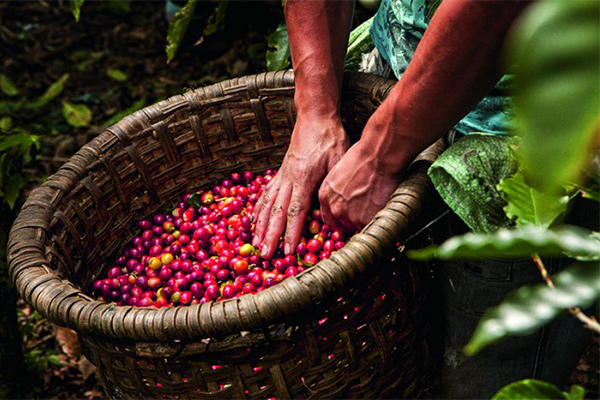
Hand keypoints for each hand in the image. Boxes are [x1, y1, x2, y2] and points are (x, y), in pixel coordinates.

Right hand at [253, 115, 348, 257]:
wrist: (316, 116)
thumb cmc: (331, 138)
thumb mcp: (339, 160)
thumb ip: (332, 185)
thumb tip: (329, 211)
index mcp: (303, 178)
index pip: (295, 211)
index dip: (290, 232)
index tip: (286, 250)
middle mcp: (288, 179)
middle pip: (276, 212)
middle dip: (269, 235)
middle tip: (263, 255)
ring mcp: (282, 175)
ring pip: (267, 204)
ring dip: (260, 225)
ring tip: (255, 243)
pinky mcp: (281, 171)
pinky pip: (266, 193)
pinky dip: (258, 208)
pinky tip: (253, 220)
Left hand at [318, 139, 404, 230]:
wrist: (378, 157)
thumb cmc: (363, 158)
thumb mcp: (340, 173)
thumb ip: (338, 191)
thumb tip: (346, 198)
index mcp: (326, 195)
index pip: (329, 218)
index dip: (340, 219)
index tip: (348, 218)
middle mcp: (334, 208)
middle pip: (343, 224)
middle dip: (353, 220)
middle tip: (366, 210)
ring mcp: (348, 216)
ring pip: (358, 226)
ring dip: (366, 220)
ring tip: (376, 203)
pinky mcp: (363, 220)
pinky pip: (370, 226)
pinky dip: (377, 219)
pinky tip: (382, 205)